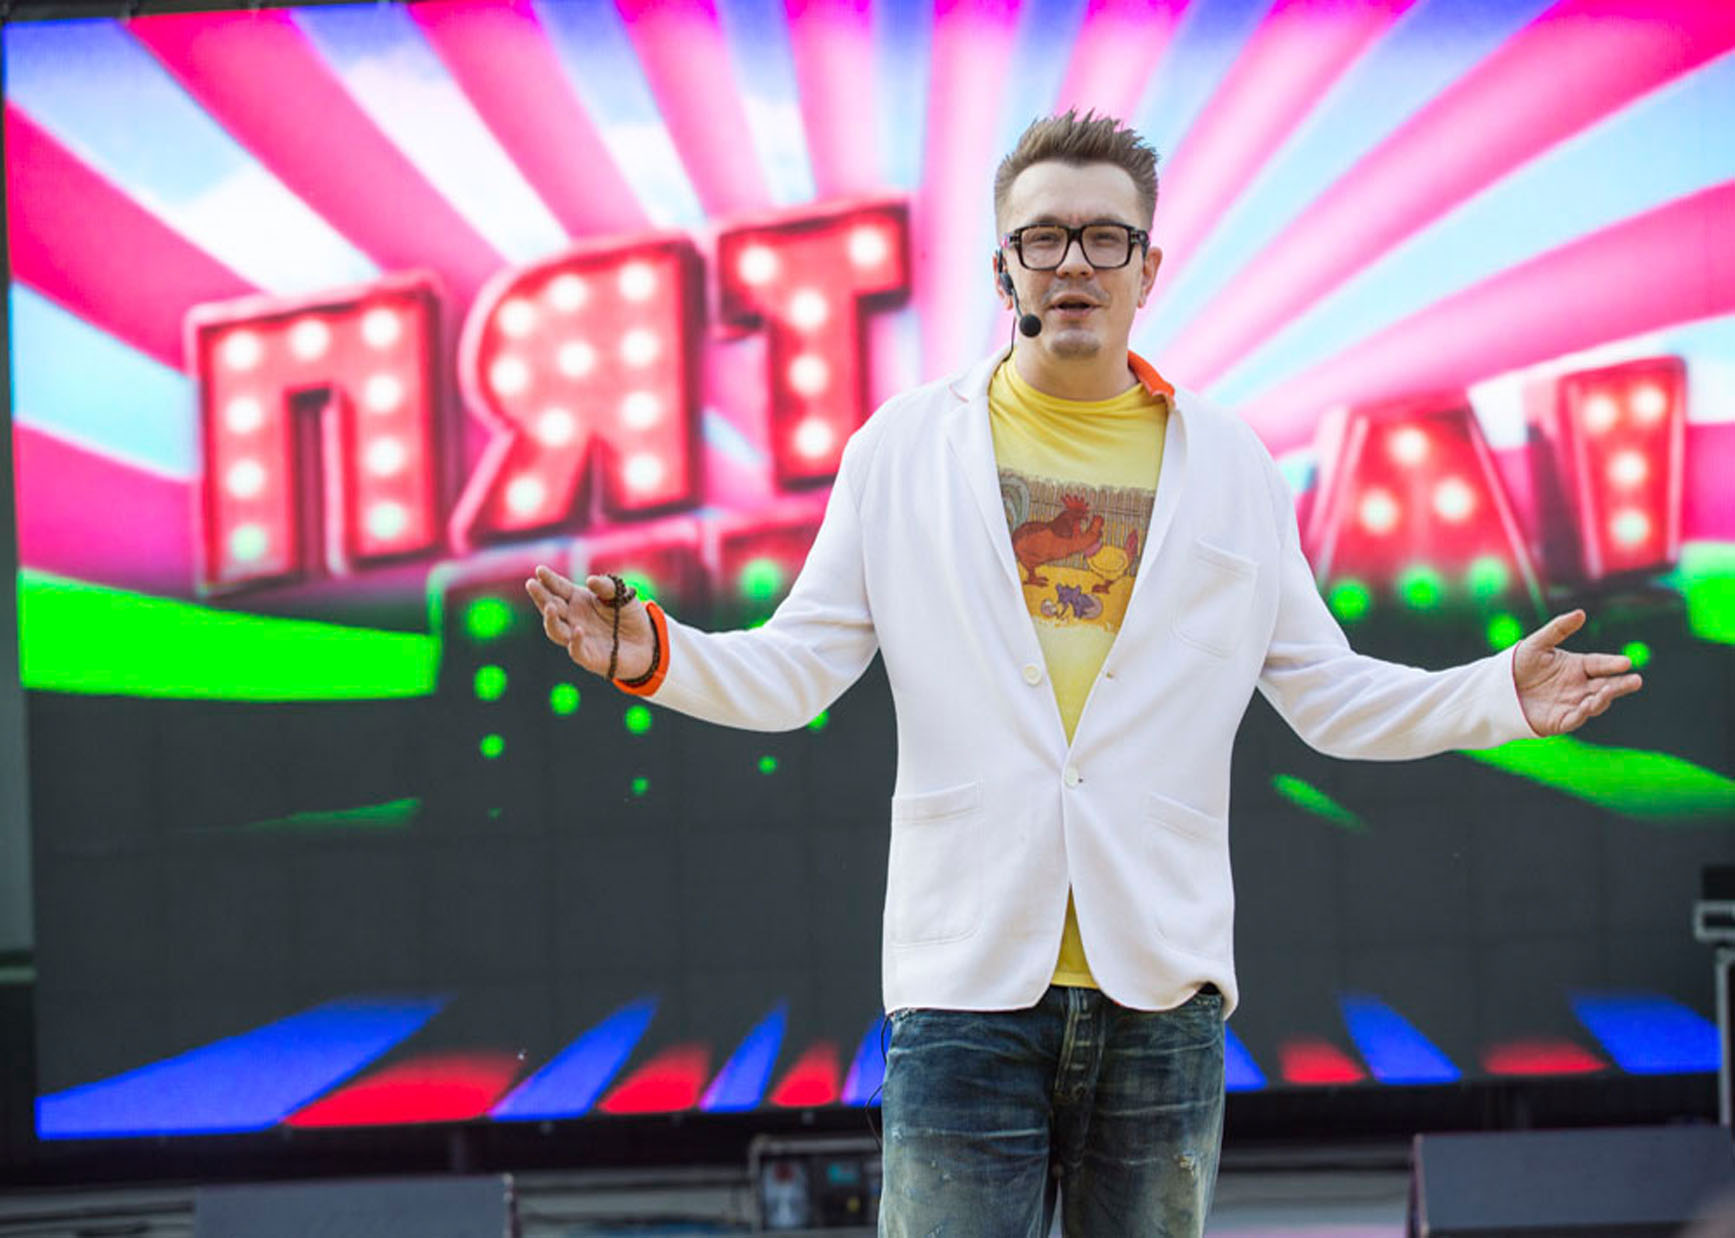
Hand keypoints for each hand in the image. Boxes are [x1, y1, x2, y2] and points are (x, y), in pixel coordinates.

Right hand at [524, 565, 654, 679]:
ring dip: (550, 620)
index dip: (548, 580)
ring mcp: (578, 638)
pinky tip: (578, 630)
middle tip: (532, 584)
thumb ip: (606, 586)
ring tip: (550, 607)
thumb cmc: (628, 615)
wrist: (646, 641)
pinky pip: (576, 651)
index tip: (539, 570)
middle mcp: (573, 619)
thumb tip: (590, 580)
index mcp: (577, 600)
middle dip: (540, 596)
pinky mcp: (589, 657)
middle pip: (551, 607)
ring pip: (556, 631)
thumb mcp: (620, 594)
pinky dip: (575, 642)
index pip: (559, 589)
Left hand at [1512, 609, 1642, 735]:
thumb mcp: (1537, 643)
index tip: (1626, 662)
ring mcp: (1572, 704)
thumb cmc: (1519, 663)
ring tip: (1609, 691)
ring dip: (1604, 698)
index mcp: (1578, 666)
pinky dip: (1583, 713)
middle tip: (1636, 680)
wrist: (1497, 688)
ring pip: (1595, 703)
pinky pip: (1575, 718)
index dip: (1612, 664)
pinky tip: (1588, 705)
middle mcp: (1579, 686)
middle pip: (1606, 686)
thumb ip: (1558, 629)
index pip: (1599, 664)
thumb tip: (1581, 613)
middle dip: (1621, 684)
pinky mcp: (1560, 721)